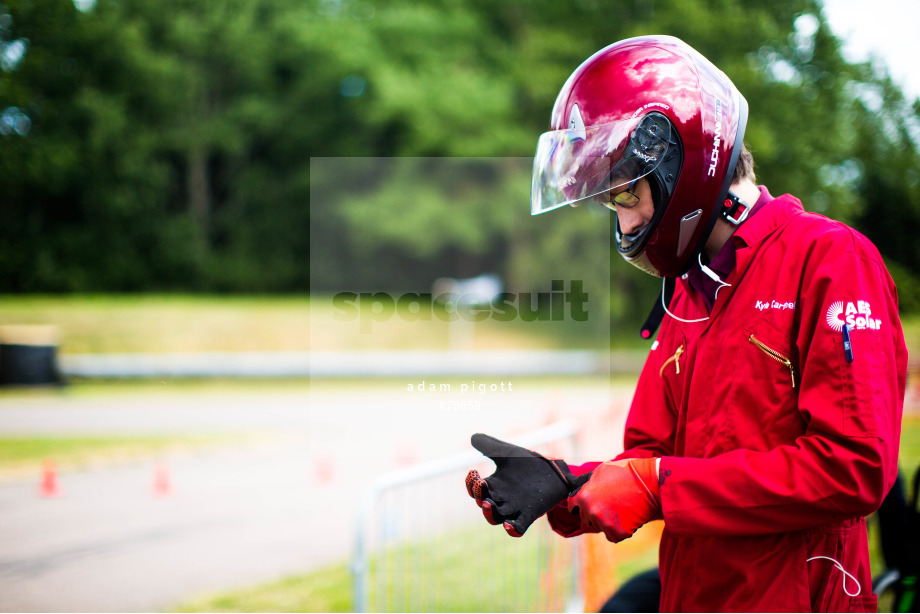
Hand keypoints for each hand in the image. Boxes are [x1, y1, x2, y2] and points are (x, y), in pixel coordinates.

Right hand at [465, 433, 590, 536]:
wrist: (554, 470)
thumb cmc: (528, 463)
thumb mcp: (508, 452)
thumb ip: (490, 446)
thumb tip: (473, 437)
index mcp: (495, 485)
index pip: (476, 489)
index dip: (471, 484)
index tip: (473, 473)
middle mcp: (502, 499)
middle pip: (484, 504)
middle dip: (479, 496)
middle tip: (479, 485)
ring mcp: (515, 508)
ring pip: (496, 518)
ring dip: (489, 513)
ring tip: (487, 504)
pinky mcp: (530, 514)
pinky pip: (518, 528)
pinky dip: (512, 529)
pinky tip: (508, 525)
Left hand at [569, 458, 661, 542]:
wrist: (650, 483)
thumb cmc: (626, 472)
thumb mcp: (601, 471)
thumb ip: (589, 483)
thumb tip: (583, 488)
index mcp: (584, 496)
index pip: (572, 506)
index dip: (577, 505)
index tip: (581, 507)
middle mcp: (591, 511)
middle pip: (587, 518)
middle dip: (595, 513)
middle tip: (609, 506)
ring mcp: (605, 523)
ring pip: (600, 527)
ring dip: (608, 522)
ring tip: (621, 511)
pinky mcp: (618, 532)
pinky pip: (613, 536)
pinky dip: (619, 530)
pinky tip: (627, 519)